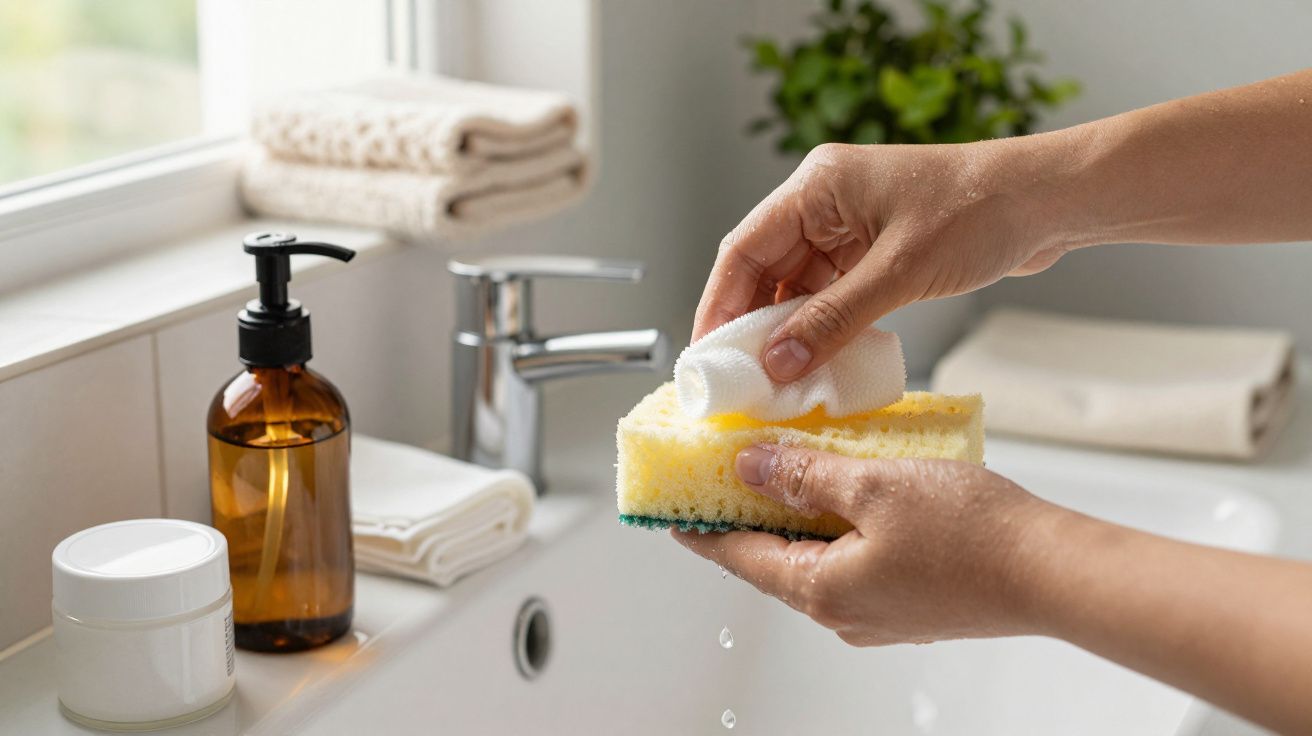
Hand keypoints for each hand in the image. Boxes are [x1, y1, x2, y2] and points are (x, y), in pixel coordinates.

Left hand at [673, 444, 1060, 644]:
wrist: (1052, 569)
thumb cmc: (972, 534)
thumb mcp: (871, 485)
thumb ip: (804, 475)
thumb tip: (750, 468)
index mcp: (821, 590)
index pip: (738, 557)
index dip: (701, 530)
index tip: (672, 515)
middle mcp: (843, 613)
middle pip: (773, 559)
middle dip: (749, 516)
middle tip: (728, 478)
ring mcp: (878, 612)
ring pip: (815, 558)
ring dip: (796, 516)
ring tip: (787, 469)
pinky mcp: (910, 602)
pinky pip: (853, 561)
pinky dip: (837, 526)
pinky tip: (848, 489)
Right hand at [693, 140, 1075, 380]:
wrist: (1048, 201)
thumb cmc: (979, 212)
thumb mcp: (898, 272)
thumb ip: (832, 320)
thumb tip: (777, 364)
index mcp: (816, 186)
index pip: (743, 250)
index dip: (719, 305)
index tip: (708, 357)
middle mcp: (824, 203)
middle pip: (764, 270)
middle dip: (751, 326)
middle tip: (739, 381)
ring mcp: (849, 227)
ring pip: (796, 287)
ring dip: (787, 332)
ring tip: (776, 382)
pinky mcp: (873, 250)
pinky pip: (830, 294)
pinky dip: (821, 329)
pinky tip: (817, 363)